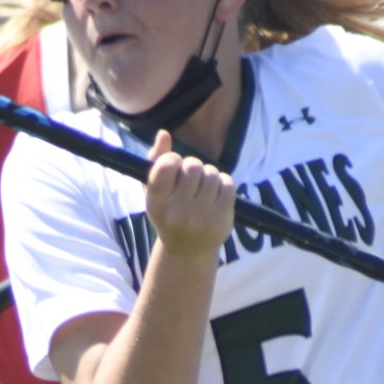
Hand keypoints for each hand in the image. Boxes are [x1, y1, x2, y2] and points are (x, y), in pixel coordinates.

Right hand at [143, 130, 236, 261]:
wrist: (188, 250)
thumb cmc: (169, 213)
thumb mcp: (155, 192)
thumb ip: (156, 161)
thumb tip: (164, 133)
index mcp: (156, 202)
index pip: (167, 165)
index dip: (173, 159)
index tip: (174, 167)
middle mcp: (177, 212)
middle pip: (193, 166)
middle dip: (193, 167)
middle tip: (191, 180)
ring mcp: (200, 217)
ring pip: (211, 173)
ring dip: (209, 175)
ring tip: (203, 188)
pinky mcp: (221, 219)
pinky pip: (227, 184)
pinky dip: (223, 184)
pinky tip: (216, 194)